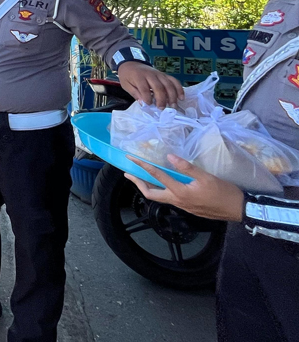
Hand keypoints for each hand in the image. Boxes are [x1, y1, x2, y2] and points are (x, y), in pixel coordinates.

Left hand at [117, 62, 182, 108]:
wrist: (132, 63)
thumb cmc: (128, 76)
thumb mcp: (126, 84)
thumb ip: (134, 93)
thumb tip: (143, 103)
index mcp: (139, 77)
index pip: (144, 88)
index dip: (147, 98)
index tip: (149, 105)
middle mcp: (151, 74)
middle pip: (159, 87)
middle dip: (162, 99)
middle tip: (162, 109)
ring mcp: (159, 74)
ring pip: (169, 84)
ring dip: (172, 96)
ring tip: (173, 106)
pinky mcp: (164, 75)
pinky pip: (174, 81)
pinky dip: (179, 89)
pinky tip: (181, 97)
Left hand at [126, 155, 244, 221]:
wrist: (239, 210)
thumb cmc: (224, 193)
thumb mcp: (206, 177)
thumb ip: (187, 167)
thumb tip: (169, 157)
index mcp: (180, 192)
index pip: (156, 176)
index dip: (142, 166)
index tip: (131, 158)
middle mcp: (177, 201)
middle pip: (150, 194)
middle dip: (137, 183)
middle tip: (128, 173)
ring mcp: (182, 205)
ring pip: (159, 197)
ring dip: (148, 187)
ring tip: (140, 177)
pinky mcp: (188, 207)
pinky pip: (168, 199)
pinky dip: (160, 190)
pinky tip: (161, 184)